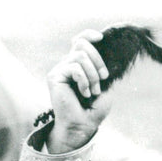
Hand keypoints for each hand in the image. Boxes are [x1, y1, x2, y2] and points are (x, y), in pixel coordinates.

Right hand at [46, 30, 109, 152]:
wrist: (83, 125)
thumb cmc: (94, 109)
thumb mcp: (104, 86)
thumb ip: (102, 69)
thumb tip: (107, 54)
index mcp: (79, 65)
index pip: (79, 41)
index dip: (88, 35)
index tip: (100, 37)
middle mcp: (67, 64)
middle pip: (81, 45)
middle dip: (98, 60)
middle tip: (104, 78)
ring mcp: (59, 70)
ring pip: (80, 56)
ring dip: (93, 74)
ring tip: (93, 90)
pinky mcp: (54, 76)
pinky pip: (74, 68)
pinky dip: (84, 80)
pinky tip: (84, 93)